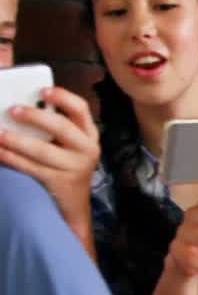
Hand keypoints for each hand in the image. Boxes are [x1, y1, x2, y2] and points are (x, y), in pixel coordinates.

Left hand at [0, 87, 100, 230]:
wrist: (73, 203)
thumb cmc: (65, 165)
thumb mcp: (69, 144)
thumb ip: (53, 125)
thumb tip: (20, 108)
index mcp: (88, 134)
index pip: (80, 109)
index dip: (62, 97)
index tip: (42, 90)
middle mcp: (87, 149)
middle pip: (61, 127)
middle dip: (35, 117)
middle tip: (12, 110)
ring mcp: (75, 167)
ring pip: (42, 149)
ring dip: (16, 140)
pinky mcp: (59, 182)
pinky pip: (31, 167)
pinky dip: (11, 157)